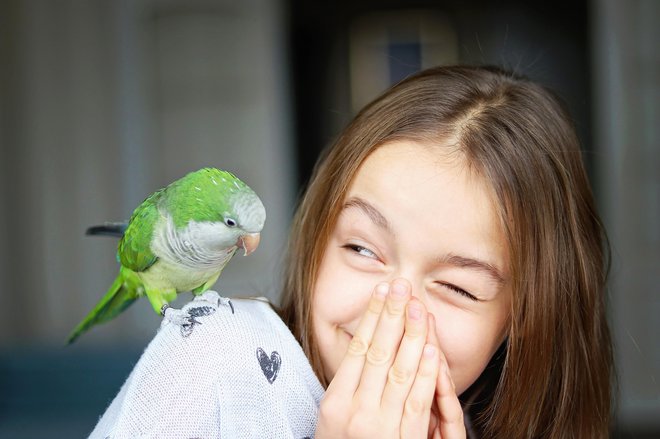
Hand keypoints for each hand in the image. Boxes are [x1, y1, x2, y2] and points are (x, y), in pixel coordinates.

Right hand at [316, 279, 460, 437]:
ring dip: (411, 336)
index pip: (357, 348)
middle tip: (401, 285)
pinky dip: (424, 373)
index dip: (372, 317)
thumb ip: (348, 385)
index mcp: (335, 403)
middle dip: (392, 316)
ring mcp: (381, 427)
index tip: (382, 290)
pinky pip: (416, 401)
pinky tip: (430, 349)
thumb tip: (364, 345)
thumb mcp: (332, 420)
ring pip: (399, 371)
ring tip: (417, 306)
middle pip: (378, 353)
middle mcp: (356, 412)